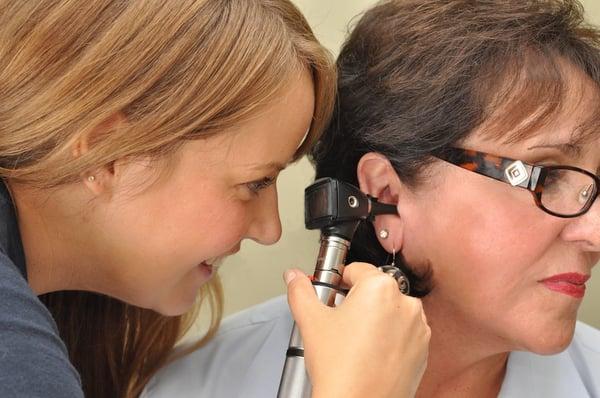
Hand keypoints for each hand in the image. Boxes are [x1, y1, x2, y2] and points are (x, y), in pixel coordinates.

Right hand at [284, 263, 429, 397]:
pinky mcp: (423, 349)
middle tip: (338, 323)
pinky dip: (389, 337)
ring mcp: (418, 327)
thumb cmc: (340, 369)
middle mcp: (406, 303)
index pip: (355, 270)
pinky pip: (403, 332)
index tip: (330, 296)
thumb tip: (294, 277)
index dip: (337, 282)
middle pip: (375, 289)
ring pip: (390, 311)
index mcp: (381, 287)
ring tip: (353, 341)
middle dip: (356, 301)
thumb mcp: (310, 321)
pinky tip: (369, 353)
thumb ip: (300, 291)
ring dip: (375, 318)